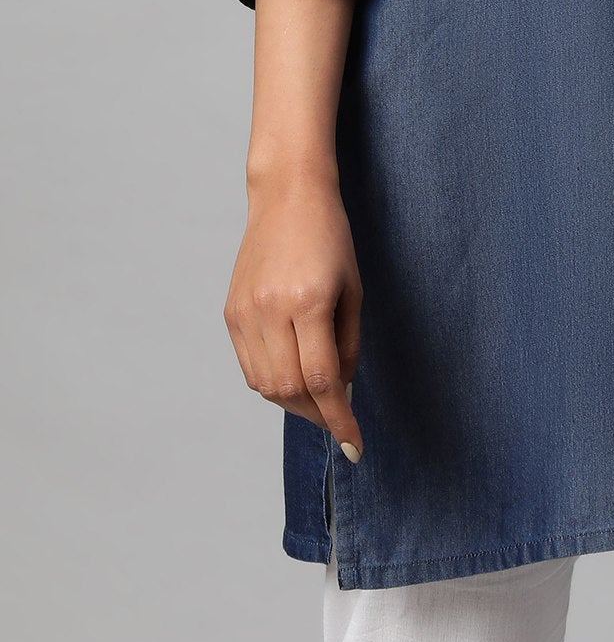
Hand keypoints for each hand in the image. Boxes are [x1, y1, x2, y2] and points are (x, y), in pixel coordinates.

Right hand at [223, 167, 363, 460]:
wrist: (287, 196)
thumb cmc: (331, 237)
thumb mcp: (353, 289)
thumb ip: (347, 345)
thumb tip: (342, 394)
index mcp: (307, 301)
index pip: (322, 380)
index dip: (340, 418)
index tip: (355, 444)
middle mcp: (270, 310)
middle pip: (290, 390)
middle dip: (318, 414)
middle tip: (339, 416)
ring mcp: (244, 313)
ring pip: (265, 385)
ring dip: (294, 402)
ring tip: (318, 396)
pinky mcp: (231, 313)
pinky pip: (250, 367)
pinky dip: (272, 382)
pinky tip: (293, 374)